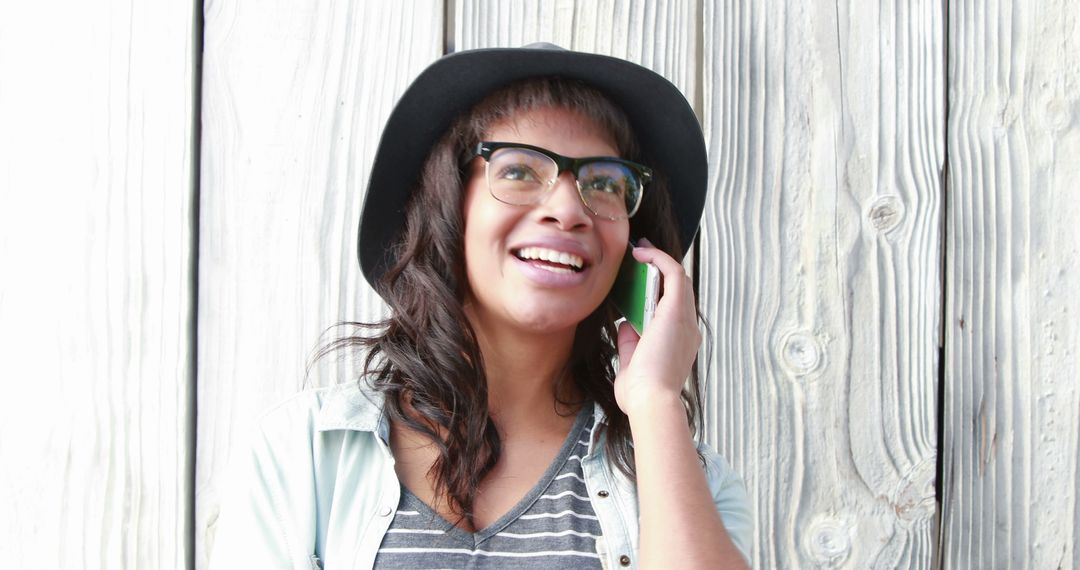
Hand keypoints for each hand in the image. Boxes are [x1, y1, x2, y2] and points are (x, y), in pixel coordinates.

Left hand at [613, 239, 701, 417]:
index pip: (674, 310)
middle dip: (661, 269)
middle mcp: (689, 329)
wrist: (649, 401)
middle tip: (642, 253)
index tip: (643, 278)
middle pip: (679, 290)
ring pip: (679, 278)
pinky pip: (673, 274)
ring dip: (660, 260)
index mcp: (681, 343)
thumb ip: (630, 343)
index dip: (661, 291)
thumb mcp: (632, 365)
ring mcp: (686, 319)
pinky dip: (659, 260)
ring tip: (640, 248)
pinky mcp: (677, 310)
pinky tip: (641, 253)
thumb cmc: (641, 394)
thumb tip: (625, 324)